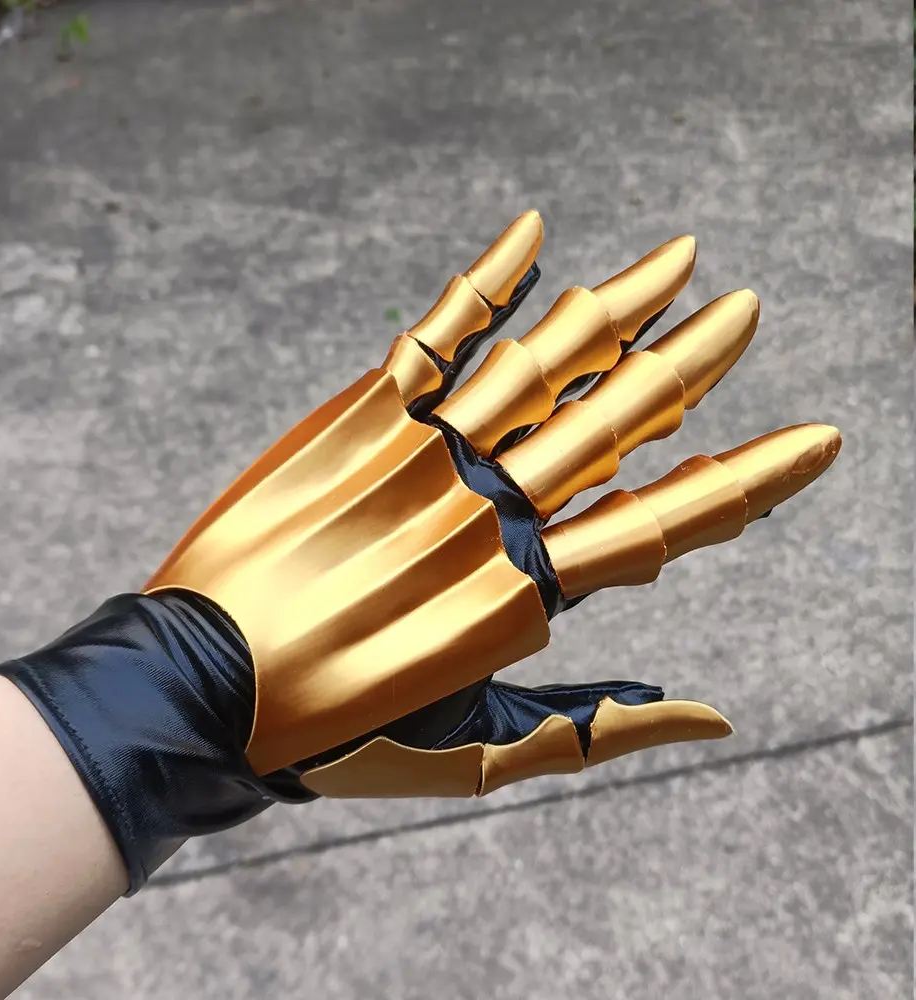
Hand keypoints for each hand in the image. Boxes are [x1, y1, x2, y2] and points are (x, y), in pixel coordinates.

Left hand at [145, 211, 840, 798]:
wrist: (198, 693)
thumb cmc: (341, 735)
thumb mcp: (477, 751)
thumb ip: (596, 727)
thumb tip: (714, 718)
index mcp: (524, 597)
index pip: (666, 526)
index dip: (752, 480)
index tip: (817, 437)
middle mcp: (485, 513)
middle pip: (614, 423)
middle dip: (694, 362)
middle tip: (749, 307)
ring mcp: (420, 455)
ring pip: (540, 365)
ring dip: (616, 307)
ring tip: (680, 258)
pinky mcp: (356, 420)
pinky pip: (435, 334)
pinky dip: (486, 279)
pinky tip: (532, 232)